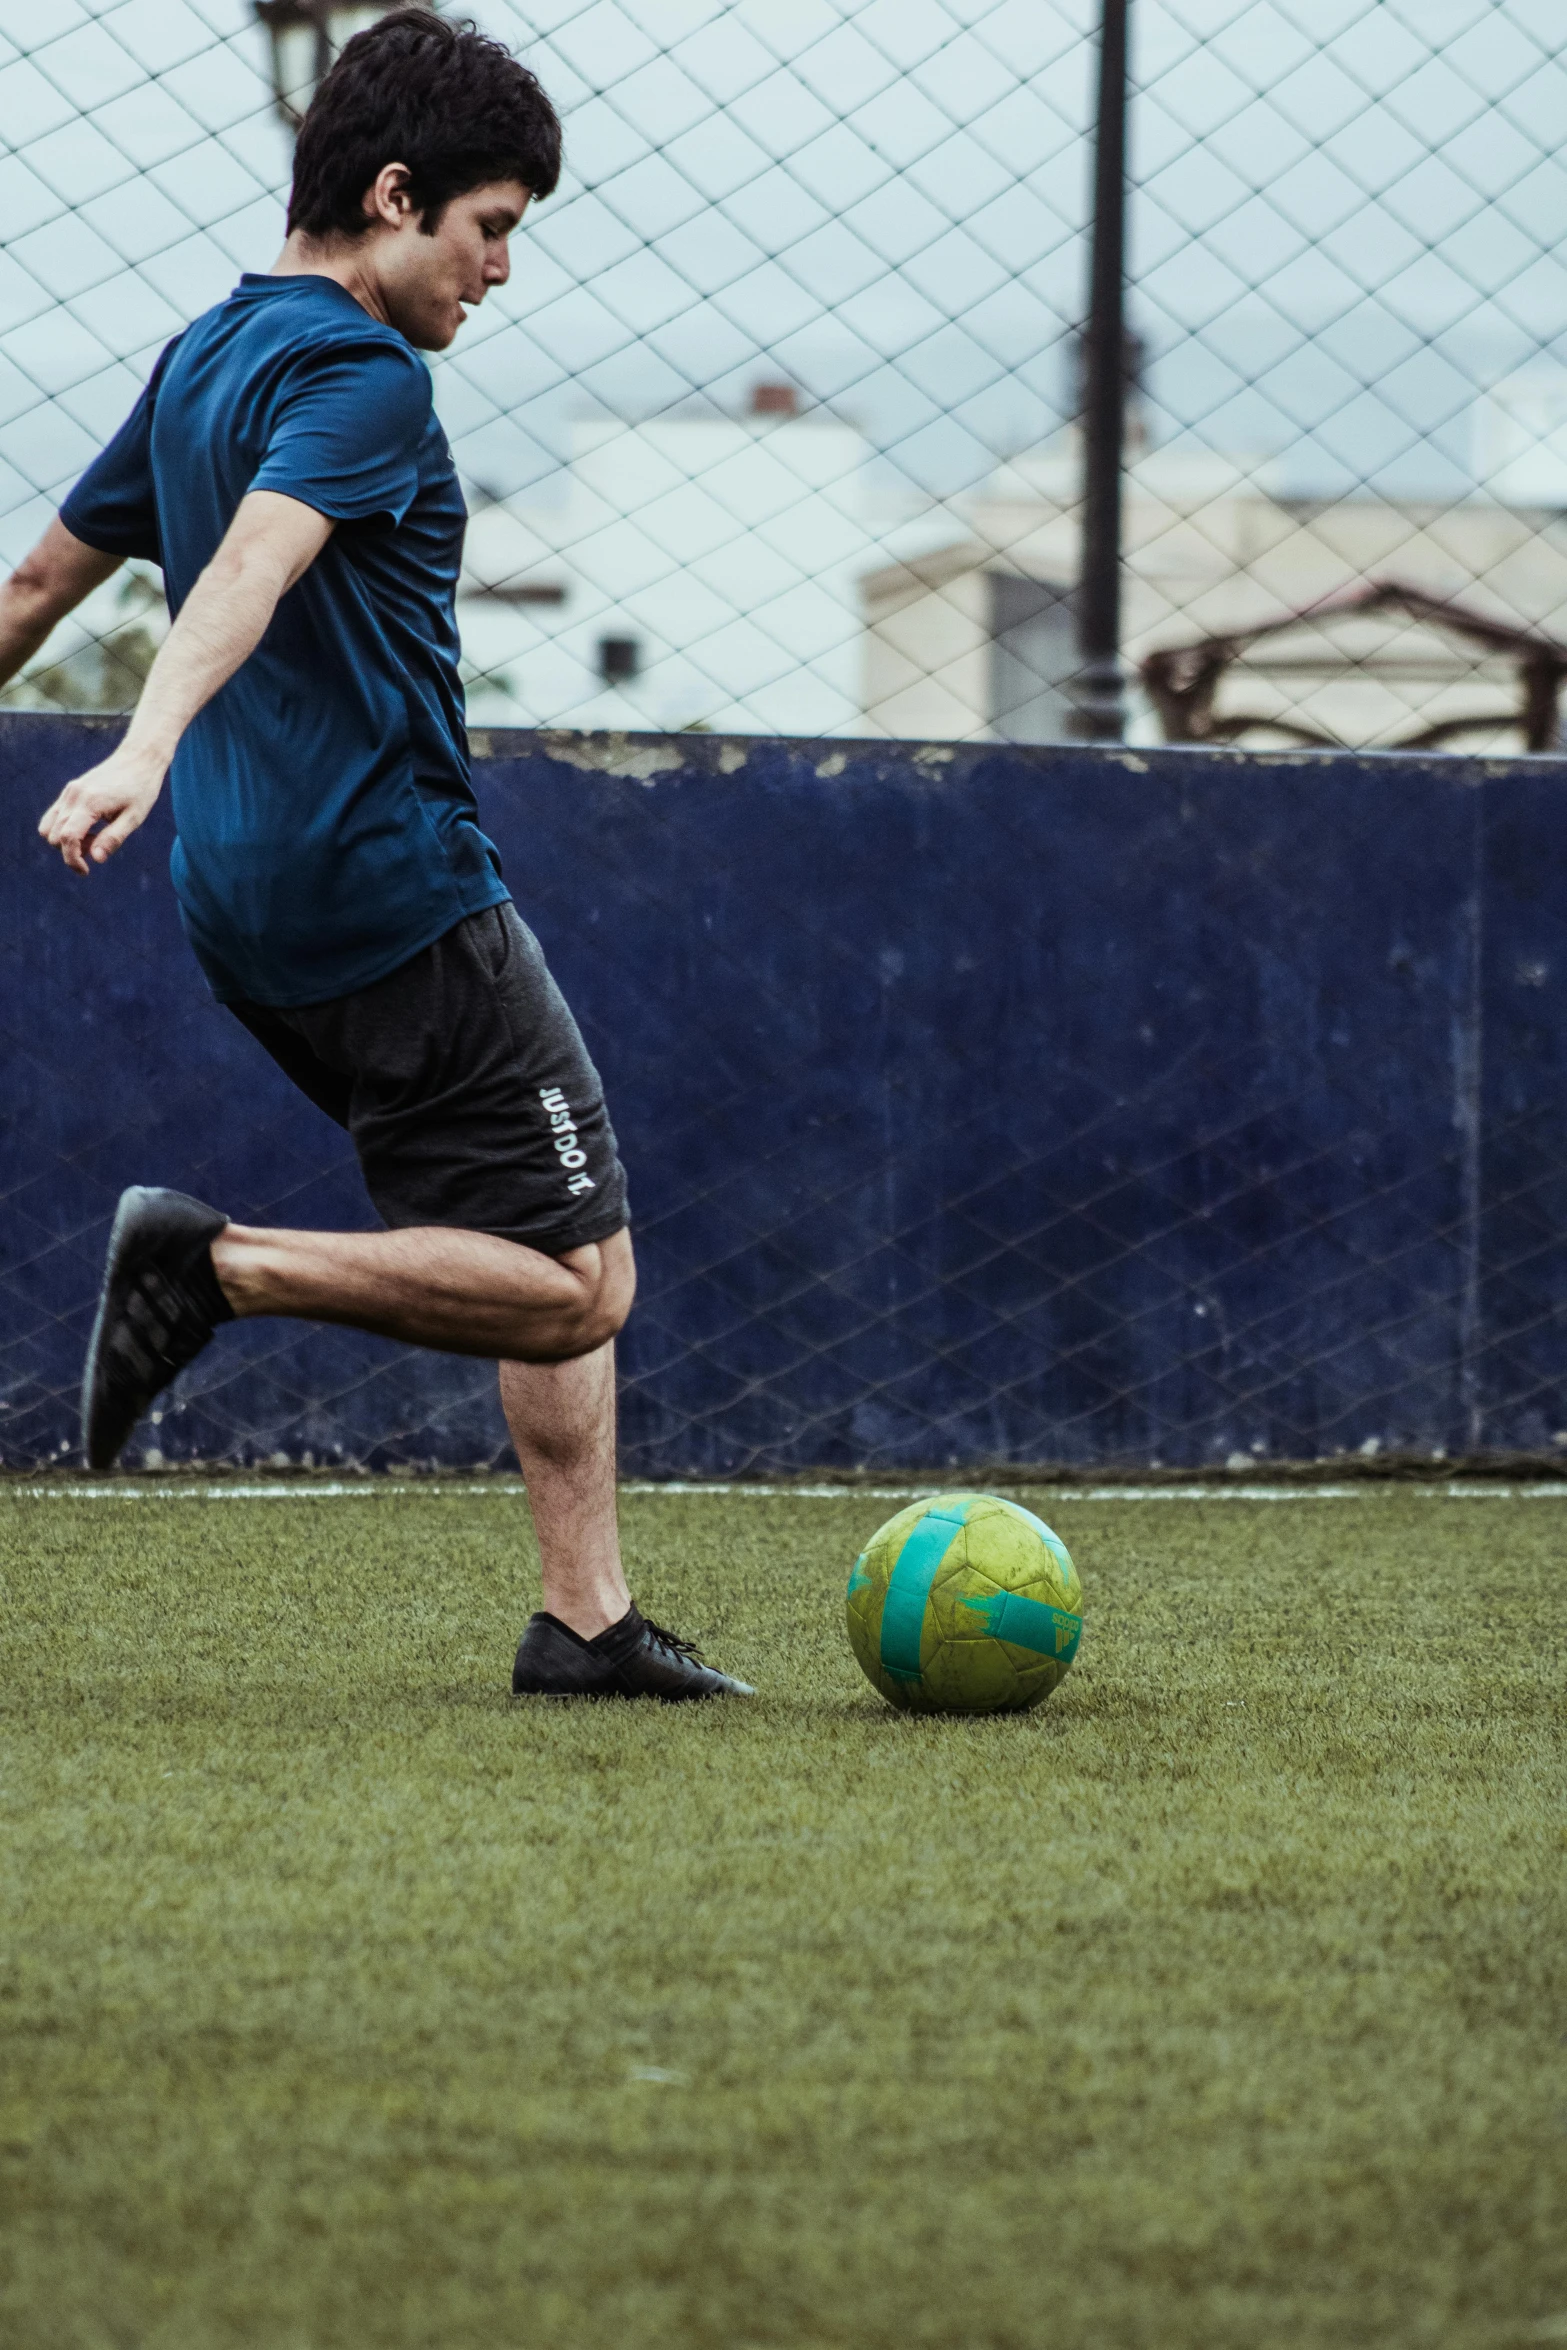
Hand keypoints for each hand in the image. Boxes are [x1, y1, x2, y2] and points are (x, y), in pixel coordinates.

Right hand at [38, 749, 162, 875]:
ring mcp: (69, 792)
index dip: (73, 859)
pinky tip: (89, 827)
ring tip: (95, 837)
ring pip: (48, 827)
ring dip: (66, 840)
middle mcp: (73, 797)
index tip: (86, 871)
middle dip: (72, 850)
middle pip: (54, 836)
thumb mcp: (134, 818)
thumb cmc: (141, 789)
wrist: (138, 759)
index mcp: (89, 803)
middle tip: (99, 845)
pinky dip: (65, 829)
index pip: (67, 838)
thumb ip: (113, 839)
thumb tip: (96, 859)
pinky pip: (54, 816)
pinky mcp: (70, 791)